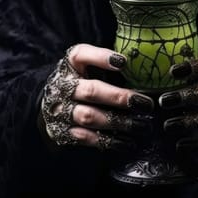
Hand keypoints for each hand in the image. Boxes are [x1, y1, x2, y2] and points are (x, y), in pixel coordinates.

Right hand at [39, 44, 153, 150]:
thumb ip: (110, 67)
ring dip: (118, 122)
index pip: (81, 55)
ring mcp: (61, 111)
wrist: (52, 106)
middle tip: (145, 104)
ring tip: (142, 125)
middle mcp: (62, 86)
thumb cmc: (81, 82)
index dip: (100, 57)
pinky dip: (108, 141)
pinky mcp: (62, 132)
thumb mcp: (89, 67)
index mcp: (70, 65)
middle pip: (90, 91)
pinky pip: (86, 138)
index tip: (123, 62)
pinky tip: (127, 142)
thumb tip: (144, 69)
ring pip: (89, 117)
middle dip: (119, 98)